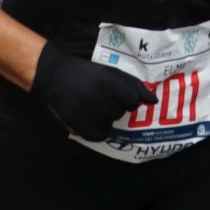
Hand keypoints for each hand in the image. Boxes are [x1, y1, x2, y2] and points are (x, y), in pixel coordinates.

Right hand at [29, 40, 156, 141]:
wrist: (56, 76)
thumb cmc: (89, 73)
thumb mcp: (112, 73)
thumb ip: (134, 86)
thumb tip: (153, 102)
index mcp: (106, 81)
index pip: (132, 101)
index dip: (128, 99)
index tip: (119, 95)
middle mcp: (96, 97)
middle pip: (120, 113)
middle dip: (115, 107)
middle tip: (102, 97)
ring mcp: (84, 111)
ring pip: (110, 124)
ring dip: (106, 118)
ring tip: (95, 106)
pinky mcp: (75, 123)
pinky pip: (98, 136)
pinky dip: (99, 130)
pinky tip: (92, 118)